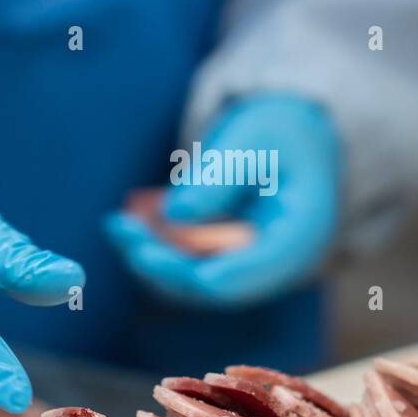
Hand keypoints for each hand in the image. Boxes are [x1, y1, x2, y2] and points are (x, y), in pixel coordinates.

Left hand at [105, 94, 340, 308]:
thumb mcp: (255, 136)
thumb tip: (174, 213)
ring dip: (150, 257)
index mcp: (300, 236)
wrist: (288, 138)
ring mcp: (248, 266)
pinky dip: (152, 248)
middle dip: (161, 262)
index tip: (148, 254)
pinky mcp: (222, 260)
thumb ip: (222, 173)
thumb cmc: (277, 132)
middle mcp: (275, 263)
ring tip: (117, 225)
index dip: (196, 273)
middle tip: (121, 229)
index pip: (248, 274)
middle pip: (212, 284)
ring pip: (190, 280)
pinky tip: (121, 225)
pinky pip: (182, 266)